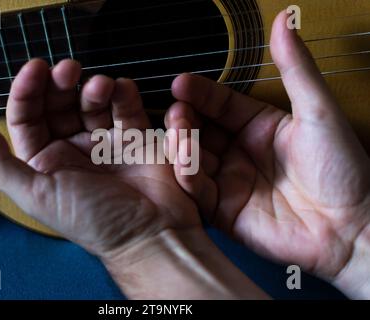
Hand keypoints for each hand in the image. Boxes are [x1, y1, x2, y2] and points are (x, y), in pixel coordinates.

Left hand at [0, 59, 267, 299]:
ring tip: (100, 87)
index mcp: (45, 162)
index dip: (27, 90)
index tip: (36, 67)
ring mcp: (104, 142)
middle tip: (69, 69)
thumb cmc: (92, 219)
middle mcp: (72, 149)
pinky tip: (121, 90)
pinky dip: (123, 93)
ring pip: (92, 101)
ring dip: (94, 87)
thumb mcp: (36, 194)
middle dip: (61, 83)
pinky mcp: (134, 138)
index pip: (28, 117)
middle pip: (59, 103)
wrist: (148, 234)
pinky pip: (125, 108)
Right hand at [165, 11, 369, 297]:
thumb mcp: (319, 111)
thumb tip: (285, 23)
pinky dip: (187, 177)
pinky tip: (186, 163)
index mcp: (258, 127)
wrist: (350, 228)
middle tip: (177, 111)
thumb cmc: (343, 170)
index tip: (181, 83)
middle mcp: (239, 152)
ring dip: (180, 145)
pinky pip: (197, 190)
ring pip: (192, 158)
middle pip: (199, 130)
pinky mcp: (223, 209)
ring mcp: (229, 180)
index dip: (199, 93)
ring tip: (178, 133)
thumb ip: (295, 68)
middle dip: (183, 119)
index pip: (219, 104)